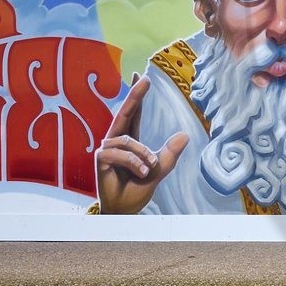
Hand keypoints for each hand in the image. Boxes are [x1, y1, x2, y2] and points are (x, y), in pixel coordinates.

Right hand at [95, 75, 187, 214]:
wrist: (125, 209)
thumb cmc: (138, 188)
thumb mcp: (159, 169)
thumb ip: (170, 153)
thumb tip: (185, 135)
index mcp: (130, 140)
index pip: (133, 113)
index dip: (136, 95)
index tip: (140, 75)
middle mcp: (116, 141)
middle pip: (124, 113)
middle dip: (134, 96)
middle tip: (144, 79)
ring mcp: (106, 149)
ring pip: (127, 139)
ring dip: (143, 154)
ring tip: (150, 168)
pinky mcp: (100, 159)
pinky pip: (119, 153)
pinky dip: (134, 162)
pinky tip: (140, 172)